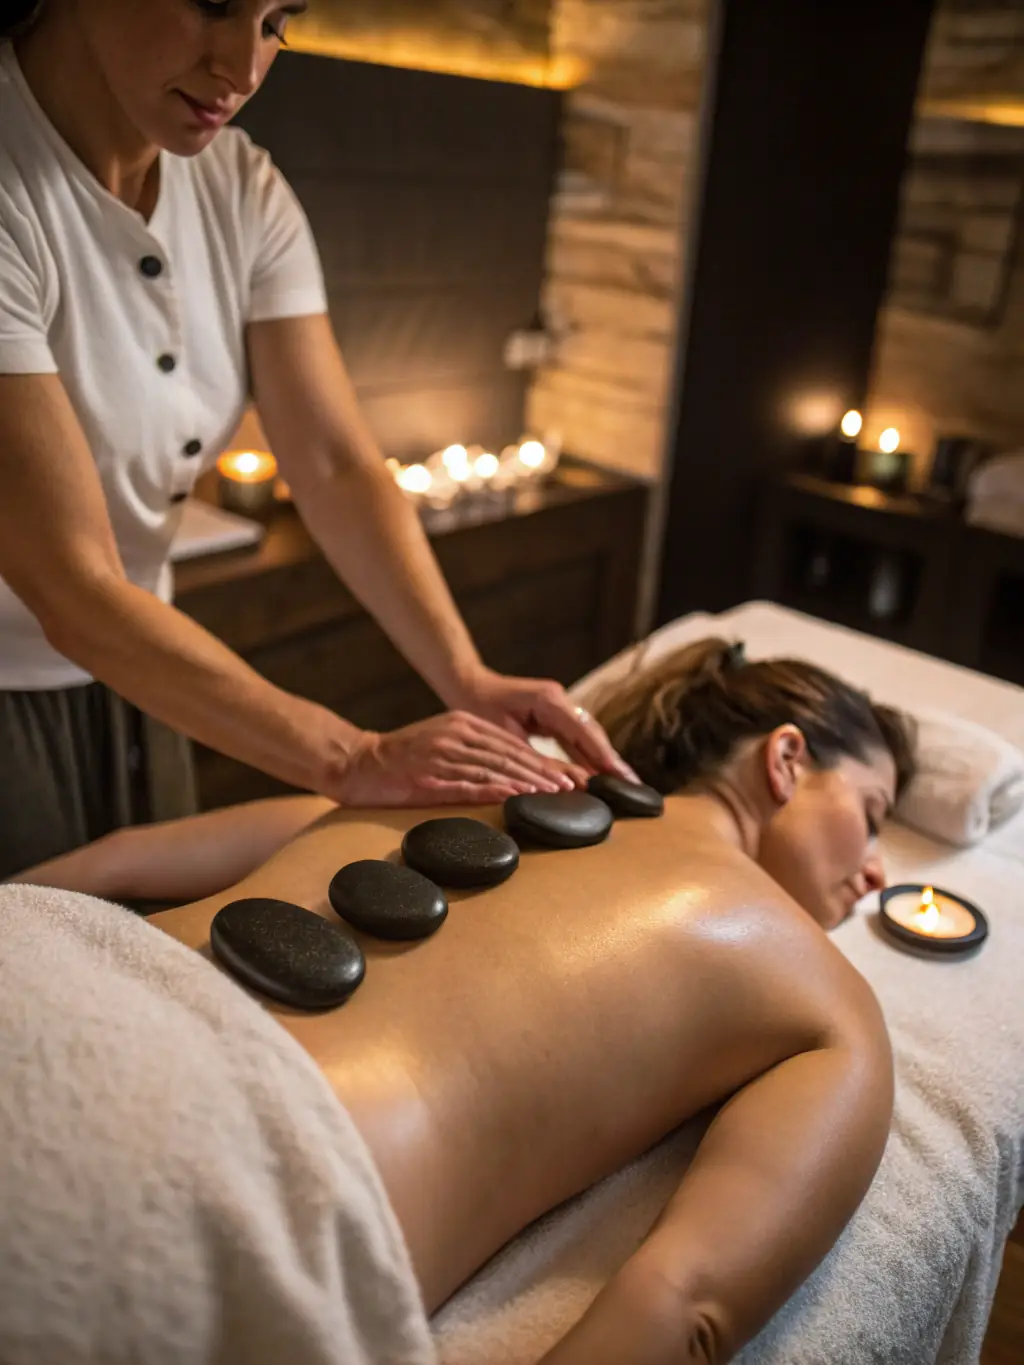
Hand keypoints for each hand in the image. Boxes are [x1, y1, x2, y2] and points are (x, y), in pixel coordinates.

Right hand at [330, 711, 577, 807]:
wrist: (356, 761)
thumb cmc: (401, 757)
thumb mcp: (441, 741)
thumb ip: (472, 750)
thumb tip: (509, 771)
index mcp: (461, 724)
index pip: (510, 744)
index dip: (540, 760)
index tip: (565, 776)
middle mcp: (455, 736)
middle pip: (508, 755)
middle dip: (542, 772)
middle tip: (570, 787)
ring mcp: (441, 755)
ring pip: (493, 769)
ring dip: (526, 783)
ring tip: (552, 795)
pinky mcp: (427, 777)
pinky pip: (467, 785)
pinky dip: (494, 792)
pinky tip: (513, 799)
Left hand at [451, 668, 638, 782]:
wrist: (468, 686)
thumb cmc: (479, 710)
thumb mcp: (506, 738)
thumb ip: (535, 759)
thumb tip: (563, 784)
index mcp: (549, 700)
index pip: (584, 732)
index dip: (603, 757)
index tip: (621, 777)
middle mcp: (560, 698)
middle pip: (593, 733)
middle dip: (612, 760)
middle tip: (633, 786)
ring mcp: (560, 704)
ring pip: (588, 735)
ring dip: (604, 759)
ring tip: (625, 784)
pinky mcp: (556, 713)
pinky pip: (577, 736)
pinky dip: (589, 754)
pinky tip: (601, 774)